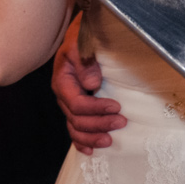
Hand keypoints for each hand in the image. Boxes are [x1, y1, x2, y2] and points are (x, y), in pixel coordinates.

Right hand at [51, 17, 124, 152]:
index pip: (77, 104)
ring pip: (75, 128)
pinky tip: (90, 151)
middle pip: (77, 119)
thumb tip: (92, 84)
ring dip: (92, 137)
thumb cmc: (84, 35)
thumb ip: (85, 61)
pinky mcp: (76, 106)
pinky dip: (82, 141)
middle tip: (121, 123)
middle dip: (99, 124)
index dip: (97, 109)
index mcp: (63, 80)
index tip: (117, 106)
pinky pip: (75, 128)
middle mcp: (63, 94)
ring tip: (109, 141)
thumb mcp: (83, 41)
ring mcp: (68, 102)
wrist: (82, 32)